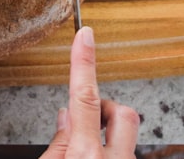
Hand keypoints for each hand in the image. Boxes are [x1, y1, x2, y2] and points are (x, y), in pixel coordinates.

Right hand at [41, 27, 139, 158]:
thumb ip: (57, 145)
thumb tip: (66, 118)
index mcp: (86, 157)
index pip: (85, 98)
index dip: (83, 62)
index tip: (85, 36)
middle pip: (123, 112)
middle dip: (105, 108)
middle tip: (85, 122)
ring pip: (126, 136)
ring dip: (105, 138)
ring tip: (83, 157)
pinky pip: (125, 153)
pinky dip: (109, 154)